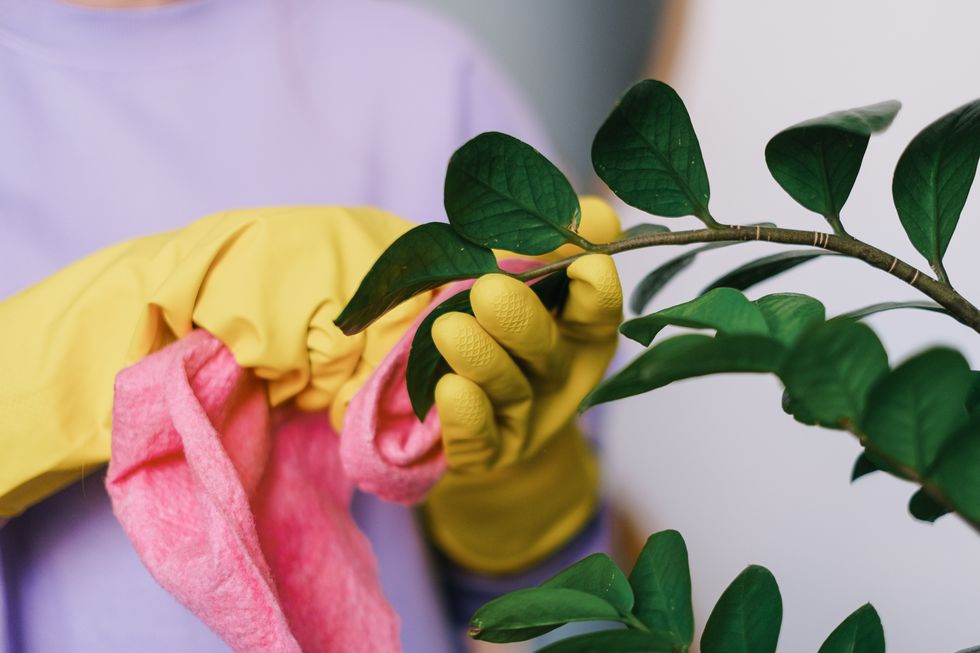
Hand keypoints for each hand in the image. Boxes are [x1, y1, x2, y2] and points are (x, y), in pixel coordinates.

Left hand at [423, 197, 622, 573]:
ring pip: (511, 391)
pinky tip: (450, 389)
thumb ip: (547, 238)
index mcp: (575, 325)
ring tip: (449, 330)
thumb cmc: (482, 315)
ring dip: (482, 359)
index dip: (595, 290)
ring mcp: (525, 418)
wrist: (450, 401)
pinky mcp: (488, 453)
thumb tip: (594, 215)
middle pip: (548, 352)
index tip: (583, 264)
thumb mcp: (507, 267)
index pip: (597, 308)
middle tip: (489, 291)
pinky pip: (480, 440)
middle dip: (522, 321)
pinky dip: (466, 415)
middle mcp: (559, 374)